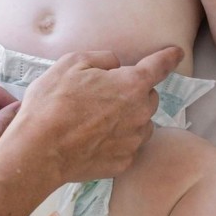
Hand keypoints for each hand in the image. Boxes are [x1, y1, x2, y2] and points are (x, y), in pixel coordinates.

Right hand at [10, 45, 183, 183]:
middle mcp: (140, 112)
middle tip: (106, 96)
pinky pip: (128, 145)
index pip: (159, 66)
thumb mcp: (72, 64)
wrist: (38, 152)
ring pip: (141, 123)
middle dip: (135, 93)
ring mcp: (134, 140)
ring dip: (129, 118)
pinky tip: (94, 140)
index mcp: (132, 84)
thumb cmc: (52, 104)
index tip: (177, 53)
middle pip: (149, 97)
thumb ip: (102, 59)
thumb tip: (115, 65)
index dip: (169, 57)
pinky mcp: (124, 162)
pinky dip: (117, 141)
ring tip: (98, 121)